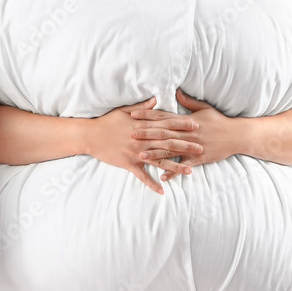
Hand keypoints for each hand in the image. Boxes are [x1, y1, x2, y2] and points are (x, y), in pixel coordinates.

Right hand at [88, 97, 203, 194]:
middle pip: (168, 143)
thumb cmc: (107, 122)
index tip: (196, 126)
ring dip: (176, 166)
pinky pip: (142, 176)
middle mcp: (142, 140)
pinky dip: (152, 184)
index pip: (167, 125)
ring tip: (191, 170)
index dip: (182, 125)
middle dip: (186, 145)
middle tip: (202, 148)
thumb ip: (143, 108)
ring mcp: (136, 153)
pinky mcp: (128, 164)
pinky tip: (163, 191)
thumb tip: (157, 99)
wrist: (90, 135)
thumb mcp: (124, 111)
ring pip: (160, 160)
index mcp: (143, 126)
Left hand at [130, 88, 233, 181]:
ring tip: (140, 155)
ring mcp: (192, 147)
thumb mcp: (204, 108)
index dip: (147, 115)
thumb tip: (176, 91)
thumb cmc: (219, 121)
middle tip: (129, 134)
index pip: (162, 116)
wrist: (237, 136)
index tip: (133, 114)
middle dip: (146, 133)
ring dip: (155, 153)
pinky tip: (162, 176)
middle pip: (163, 133)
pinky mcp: (198, 159)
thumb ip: (188, 101)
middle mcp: (186, 133)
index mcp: (185, 121)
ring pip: (171, 150)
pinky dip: (174, 171)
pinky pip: (184, 166)